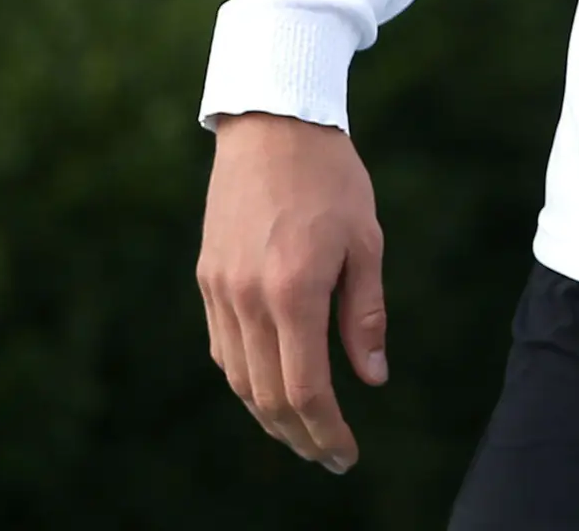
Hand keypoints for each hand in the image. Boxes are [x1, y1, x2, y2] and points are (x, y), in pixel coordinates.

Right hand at [196, 112, 388, 473]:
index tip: (347, 455)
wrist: (272, 122)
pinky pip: (223, 348)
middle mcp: (248, 298)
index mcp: (294, 291)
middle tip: (328, 456)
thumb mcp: (366, 242)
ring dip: (269, 415)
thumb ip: (364, 315)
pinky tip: (272, 384)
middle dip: (299, 437)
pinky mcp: (207, 278)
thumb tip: (371, 379)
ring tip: (303, 431)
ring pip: (238, 379)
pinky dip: (247, 378)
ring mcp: (220, 290)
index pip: (306, 390)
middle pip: (266, 397)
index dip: (327, 433)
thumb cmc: (332, 178)